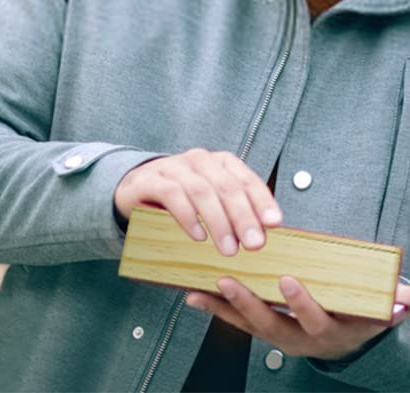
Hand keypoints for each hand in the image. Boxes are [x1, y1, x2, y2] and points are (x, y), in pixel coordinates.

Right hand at [113, 148, 281, 254]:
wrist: (135, 186)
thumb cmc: (183, 197)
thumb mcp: (211, 200)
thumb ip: (234, 210)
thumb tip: (262, 235)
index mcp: (221, 162)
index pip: (248, 179)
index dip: (263, 201)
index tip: (274, 224)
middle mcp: (201, 160)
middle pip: (227, 186)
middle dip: (244, 216)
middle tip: (254, 244)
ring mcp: (175, 167)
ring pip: (202, 191)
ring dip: (218, 222)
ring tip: (229, 249)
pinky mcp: (151, 180)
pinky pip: (172, 194)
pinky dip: (188, 216)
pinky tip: (197, 236)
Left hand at [185, 276, 409, 359]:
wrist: (350, 342)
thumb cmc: (370, 314)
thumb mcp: (393, 309)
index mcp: (332, 328)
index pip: (315, 316)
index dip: (301, 301)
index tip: (290, 280)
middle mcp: (301, 338)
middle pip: (271, 323)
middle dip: (249, 303)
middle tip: (230, 280)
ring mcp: (279, 335)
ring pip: (247, 324)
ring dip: (223, 307)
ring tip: (200, 288)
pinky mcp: (263, 327)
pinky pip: (235, 320)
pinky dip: (214, 308)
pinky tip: (191, 293)